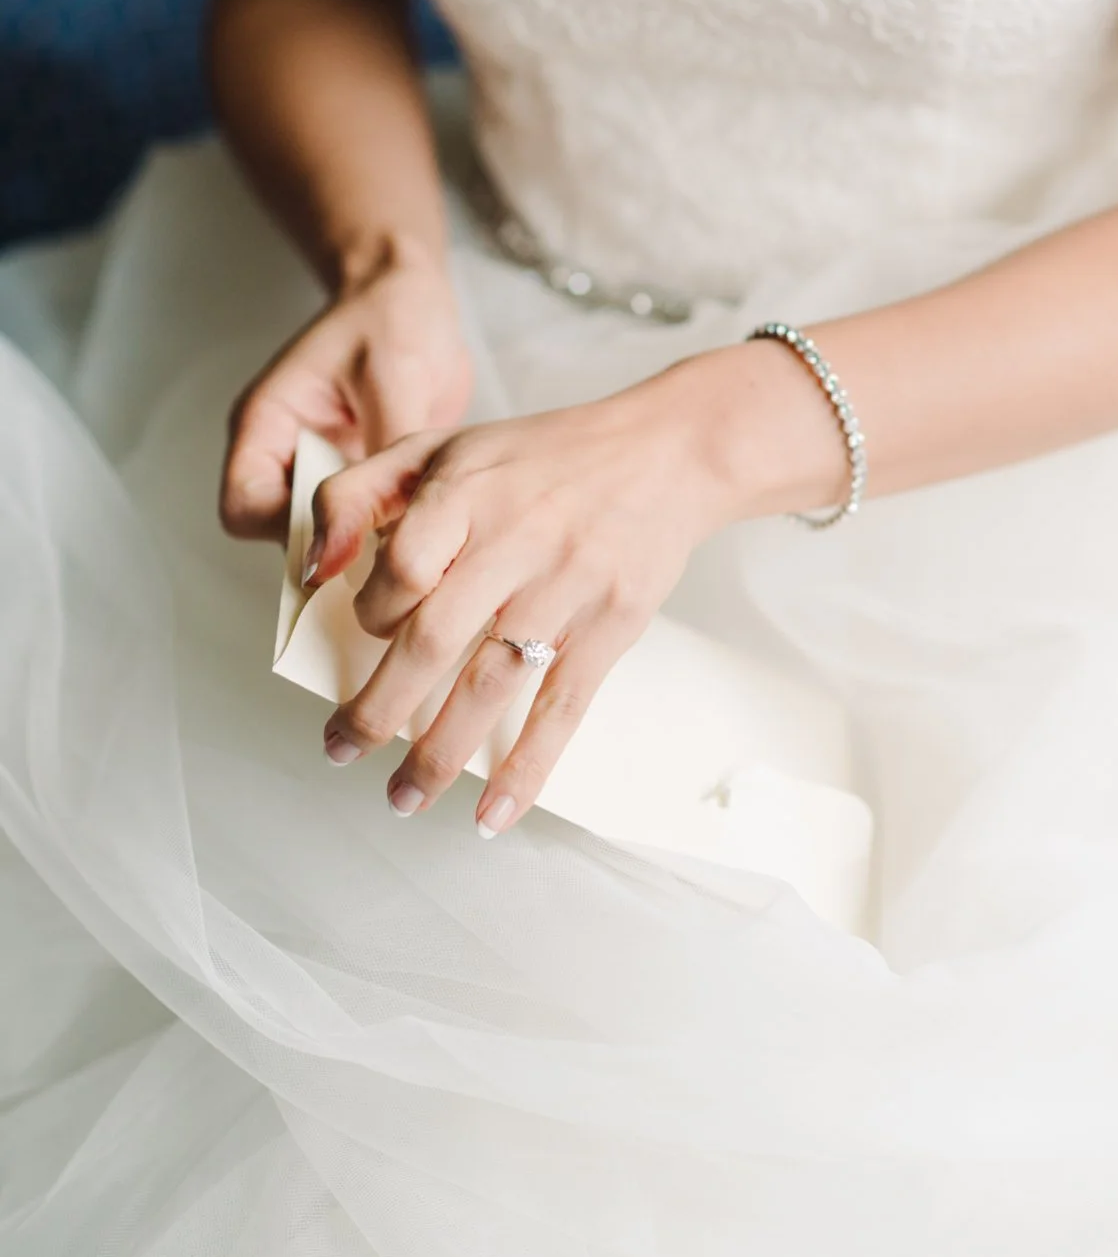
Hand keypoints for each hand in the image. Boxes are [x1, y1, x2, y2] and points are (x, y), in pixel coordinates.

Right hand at [221, 248, 472, 539]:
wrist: (411, 297)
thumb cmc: (391, 319)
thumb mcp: (394, 375)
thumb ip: (384, 441)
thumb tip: (388, 509)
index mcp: (267, 423)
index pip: (244, 506)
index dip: (287, 533)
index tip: (348, 536)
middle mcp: (285, 452)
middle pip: (279, 533)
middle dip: (329, 551)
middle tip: (390, 554)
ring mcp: (320, 466)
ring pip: (321, 534)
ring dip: (360, 547)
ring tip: (412, 544)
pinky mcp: (357, 474)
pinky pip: (359, 521)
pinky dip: (384, 532)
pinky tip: (425, 529)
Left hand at [307, 361, 744, 833]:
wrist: (666, 453)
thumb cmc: (546, 457)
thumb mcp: (441, 445)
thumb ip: (358, 493)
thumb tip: (311, 569)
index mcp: (466, 492)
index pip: (398, 571)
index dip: (371, 613)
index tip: (365, 634)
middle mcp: (516, 540)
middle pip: (432, 640)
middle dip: (377, 709)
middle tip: (342, 751)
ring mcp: (567, 587)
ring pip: (490, 683)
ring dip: (439, 751)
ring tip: (405, 796)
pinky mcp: (611, 624)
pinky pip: (562, 707)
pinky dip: (528, 766)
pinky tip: (496, 811)